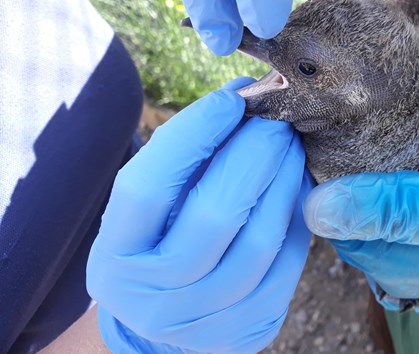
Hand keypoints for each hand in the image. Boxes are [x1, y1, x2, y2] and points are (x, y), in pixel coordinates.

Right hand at [87, 79, 311, 352]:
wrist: (166, 318)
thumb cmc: (159, 240)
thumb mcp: (151, 205)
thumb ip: (185, 156)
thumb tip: (240, 96)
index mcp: (115, 255)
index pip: (147, 188)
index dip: (193, 135)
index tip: (230, 98)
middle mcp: (153, 297)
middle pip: (214, 213)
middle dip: (255, 152)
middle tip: (276, 119)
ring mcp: (204, 320)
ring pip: (260, 238)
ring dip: (285, 179)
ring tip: (291, 146)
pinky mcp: (250, 328)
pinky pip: (288, 261)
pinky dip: (296, 214)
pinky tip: (296, 185)